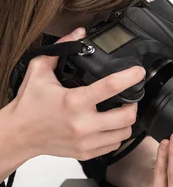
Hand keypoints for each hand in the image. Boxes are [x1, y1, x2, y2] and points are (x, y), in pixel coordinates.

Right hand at [8, 27, 145, 160]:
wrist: (19, 134)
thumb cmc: (29, 104)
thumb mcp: (40, 71)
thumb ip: (61, 49)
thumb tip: (80, 33)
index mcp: (73, 102)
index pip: (110, 87)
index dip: (129, 77)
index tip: (138, 72)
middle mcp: (83, 124)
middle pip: (127, 116)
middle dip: (133, 105)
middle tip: (129, 98)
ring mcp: (86, 141)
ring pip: (125, 132)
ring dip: (126, 121)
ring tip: (119, 112)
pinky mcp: (87, 153)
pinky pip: (115, 145)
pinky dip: (116, 135)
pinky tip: (109, 126)